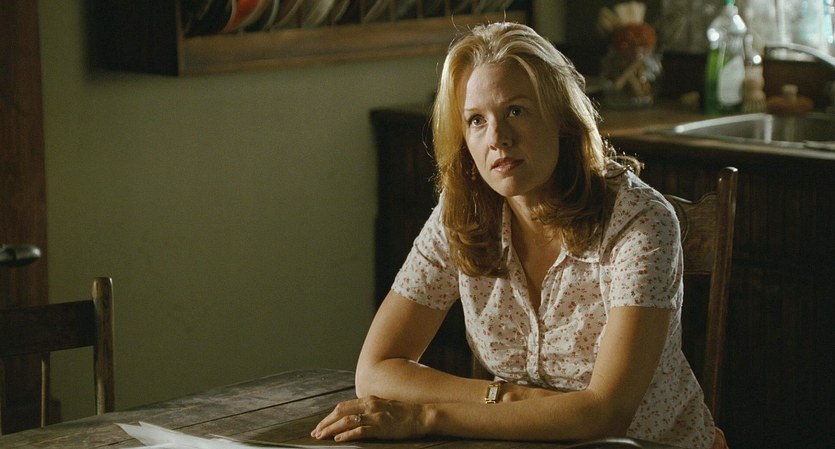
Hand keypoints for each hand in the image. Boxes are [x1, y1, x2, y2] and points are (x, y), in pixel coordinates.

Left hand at [311, 396, 427, 441]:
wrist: (422, 415)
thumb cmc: (404, 413)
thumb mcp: (383, 407)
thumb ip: (369, 409)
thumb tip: (355, 417)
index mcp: (369, 400)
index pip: (342, 406)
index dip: (329, 416)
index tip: (321, 426)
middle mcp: (369, 405)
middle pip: (340, 412)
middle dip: (325, 423)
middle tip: (315, 433)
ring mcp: (375, 416)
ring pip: (346, 421)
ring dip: (331, 429)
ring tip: (321, 437)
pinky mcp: (381, 426)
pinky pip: (360, 430)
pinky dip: (347, 435)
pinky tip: (338, 440)